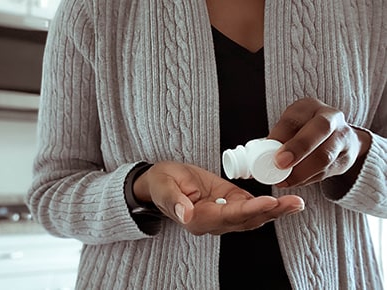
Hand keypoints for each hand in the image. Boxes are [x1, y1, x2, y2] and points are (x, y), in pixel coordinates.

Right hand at [133, 161, 304, 234]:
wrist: (161, 181)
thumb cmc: (161, 183)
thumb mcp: (163, 187)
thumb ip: (174, 201)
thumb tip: (186, 214)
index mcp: (196, 219)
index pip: (228, 216)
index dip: (250, 209)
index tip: (268, 201)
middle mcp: (213, 222)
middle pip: (246, 220)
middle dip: (271, 212)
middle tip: (293, 203)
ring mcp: (222, 215)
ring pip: (252, 216)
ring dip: (275, 210)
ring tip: (296, 202)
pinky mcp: (228, 204)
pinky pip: (251, 208)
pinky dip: (268, 205)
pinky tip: (285, 201)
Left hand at [268, 98, 370, 187]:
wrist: (337, 139)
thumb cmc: (303, 133)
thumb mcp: (289, 129)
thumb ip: (275, 141)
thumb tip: (255, 160)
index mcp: (308, 107)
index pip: (294, 118)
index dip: (280, 136)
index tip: (271, 154)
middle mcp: (330, 117)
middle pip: (319, 129)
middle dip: (298, 148)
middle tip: (280, 165)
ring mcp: (342, 137)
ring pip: (325, 155)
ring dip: (301, 171)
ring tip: (283, 180)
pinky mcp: (347, 157)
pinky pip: (327, 171)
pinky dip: (308, 179)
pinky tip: (295, 181)